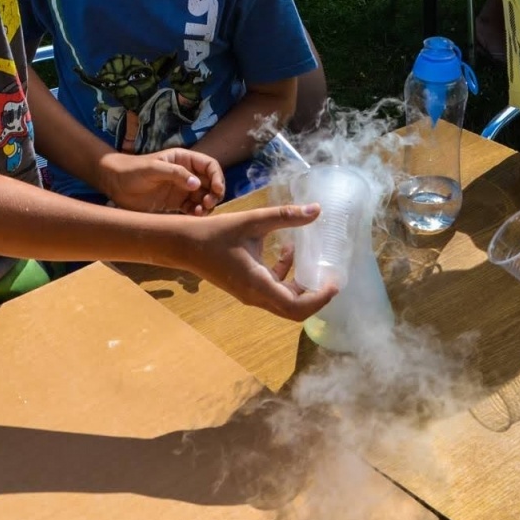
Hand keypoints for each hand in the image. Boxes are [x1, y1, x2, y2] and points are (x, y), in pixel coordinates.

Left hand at [98, 147, 224, 214]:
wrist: (115, 183)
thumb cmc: (133, 170)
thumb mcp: (154, 168)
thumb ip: (176, 174)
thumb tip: (197, 184)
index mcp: (184, 160)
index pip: (209, 166)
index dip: (217, 177)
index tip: (217, 190)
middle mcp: (186, 174)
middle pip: (210, 183)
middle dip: (214, 193)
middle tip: (208, 203)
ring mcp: (182, 189)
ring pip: (203, 197)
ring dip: (207, 205)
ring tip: (200, 211)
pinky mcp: (175, 203)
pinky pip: (192, 208)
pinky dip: (197, 213)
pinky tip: (194, 216)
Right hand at [182, 203, 338, 320]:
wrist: (185, 245)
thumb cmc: (217, 233)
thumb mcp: (253, 221)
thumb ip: (285, 216)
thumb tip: (317, 209)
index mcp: (258, 284)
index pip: (296, 307)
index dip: (320, 299)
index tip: (335, 283)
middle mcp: (256, 296)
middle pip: (293, 310)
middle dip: (316, 295)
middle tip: (331, 276)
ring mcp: (250, 294)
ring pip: (284, 300)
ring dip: (301, 284)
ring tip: (314, 260)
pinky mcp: (246, 287)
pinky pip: (273, 290)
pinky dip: (285, 276)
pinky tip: (286, 251)